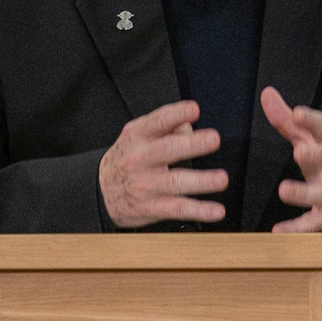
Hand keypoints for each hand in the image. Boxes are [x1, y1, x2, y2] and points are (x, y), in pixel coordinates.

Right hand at [99, 100, 227, 227]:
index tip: (194, 109)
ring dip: (201, 181)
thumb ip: (167, 126)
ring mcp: (146, 184)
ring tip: (221, 179)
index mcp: (139, 135)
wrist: (101, 190)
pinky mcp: (152, 207)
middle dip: (192, 145)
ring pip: (175, 182)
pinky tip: (216, 210)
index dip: (176, 114)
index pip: (158, 121)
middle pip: (167, 150)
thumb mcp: (139, 134)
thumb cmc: (128, 157)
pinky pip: (178, 209)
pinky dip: (199, 211)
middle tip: (214, 139)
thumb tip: (191, 127)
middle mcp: (141, 158)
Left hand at [260, 86, 321, 231]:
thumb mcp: (310, 140)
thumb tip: (267, 93)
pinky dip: (298, 229)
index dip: (314, 121)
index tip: (297, 113)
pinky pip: (316, 225)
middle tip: (298, 151)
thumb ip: (288, 121)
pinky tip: (279, 231)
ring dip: (306, 193)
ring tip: (284, 190)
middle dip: (320, 155)